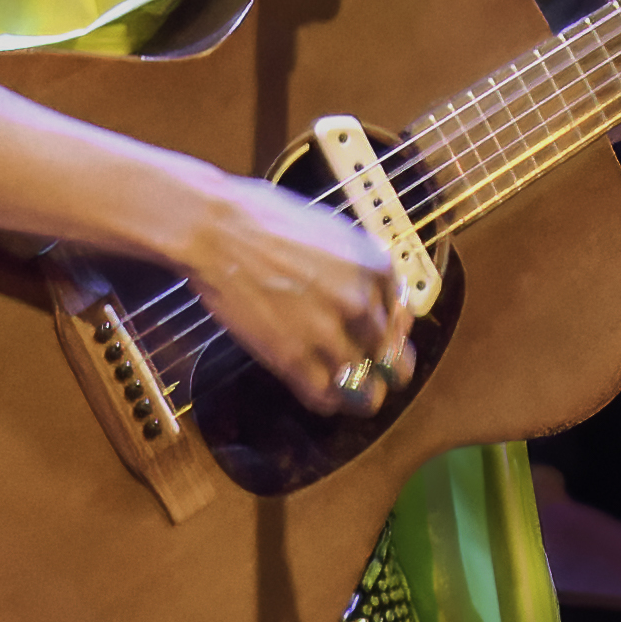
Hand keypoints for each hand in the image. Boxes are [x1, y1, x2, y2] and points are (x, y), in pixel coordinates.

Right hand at [182, 165, 410, 418]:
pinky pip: (324, 398)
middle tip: (370, 372)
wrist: (218, 231)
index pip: (403, 319)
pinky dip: (326, 401)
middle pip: (391, 359)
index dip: (390, 333)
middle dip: (382, 368)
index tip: (377, 339)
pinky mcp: (293, 359)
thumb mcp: (334, 232)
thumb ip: (360, 266)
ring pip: (365, 390)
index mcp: (377, 269)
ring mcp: (330, 335)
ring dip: (359, 395)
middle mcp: (363, 305)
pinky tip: (319, 393)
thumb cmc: (269, 220)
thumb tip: (375, 295)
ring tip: (347, 393)